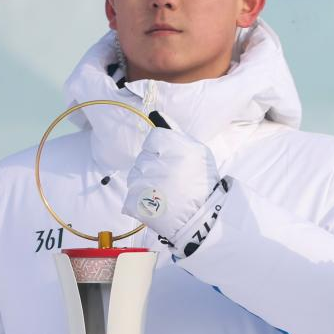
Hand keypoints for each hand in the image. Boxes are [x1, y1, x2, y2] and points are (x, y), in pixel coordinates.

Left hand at [122, 128, 220, 245]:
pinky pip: (131, 195)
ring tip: (166, 193)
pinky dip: (142, 201)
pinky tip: (158, 203)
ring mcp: (142, 184)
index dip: (163, 150)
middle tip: (173, 179)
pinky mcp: (135, 203)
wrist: (202, 217)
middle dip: (155, 166)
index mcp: (171, 148)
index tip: (174, 161)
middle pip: (144, 157)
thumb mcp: (198, 152)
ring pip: (136, 175)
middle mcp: (154, 163)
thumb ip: (175, 133)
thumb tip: (156, 116)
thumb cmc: (201, 183)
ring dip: (147, 182)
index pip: (153, 139)